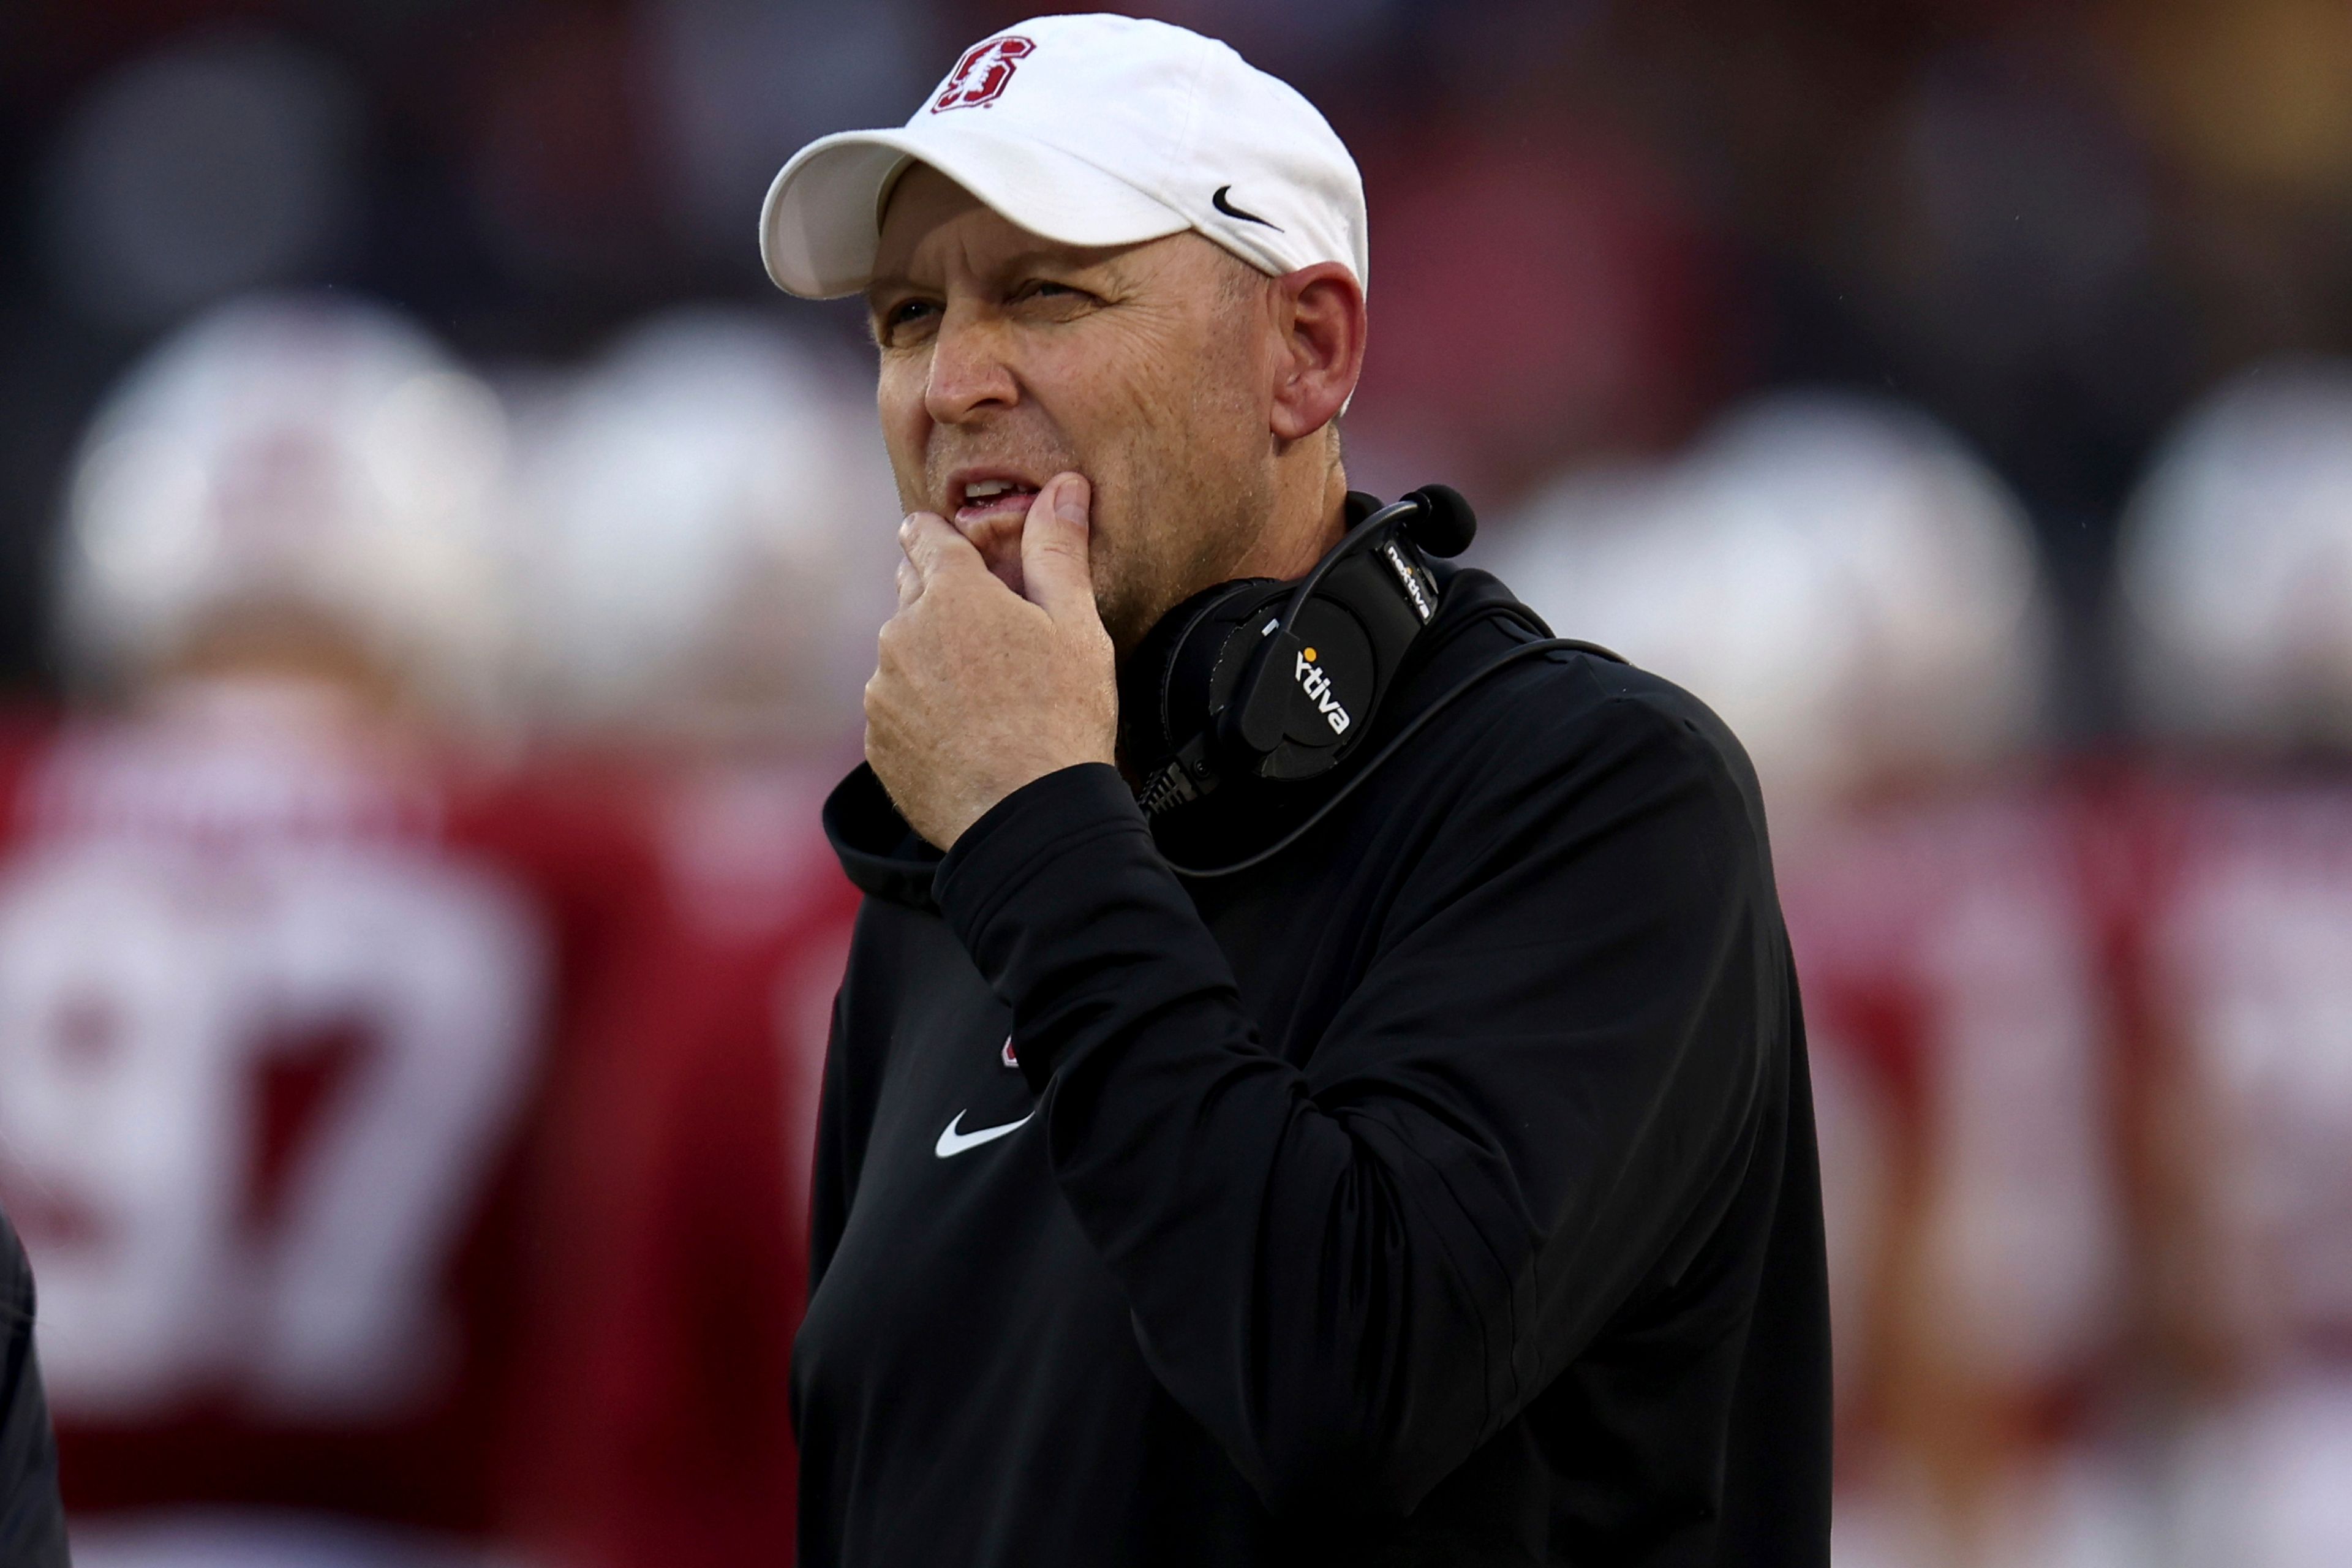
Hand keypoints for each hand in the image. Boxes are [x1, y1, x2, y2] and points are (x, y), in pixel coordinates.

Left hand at [865, 472, 1117, 848]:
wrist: (1027, 817)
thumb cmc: (1061, 716)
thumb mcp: (1076, 626)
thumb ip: (1059, 549)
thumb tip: (1064, 485)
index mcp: (950, 593)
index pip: (925, 536)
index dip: (940, 536)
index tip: (951, 545)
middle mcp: (901, 633)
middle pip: (911, 593)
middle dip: (942, 599)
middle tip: (989, 630)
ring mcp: (882, 691)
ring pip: (901, 655)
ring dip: (930, 660)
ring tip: (982, 696)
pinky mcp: (877, 742)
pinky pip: (896, 709)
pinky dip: (920, 712)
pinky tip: (963, 735)